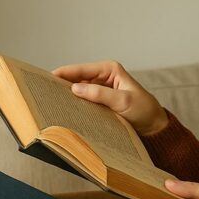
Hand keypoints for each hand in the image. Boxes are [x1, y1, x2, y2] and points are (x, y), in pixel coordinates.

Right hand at [51, 60, 169, 135]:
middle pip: (77, 79)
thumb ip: (99, 94)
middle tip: (44, 90)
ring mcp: (102, 90)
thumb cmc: (143, 111)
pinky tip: (65, 109)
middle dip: (63, 84)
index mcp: (110, 70)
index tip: (47, 77)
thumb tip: (75, 89)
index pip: (81, 70)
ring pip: (79, 91)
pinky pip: (84, 101)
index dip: (64, 73)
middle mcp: (104, 77)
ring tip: (50, 100)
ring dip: (68, 96)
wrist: (154, 128)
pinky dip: (75, 104)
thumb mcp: (123, 102)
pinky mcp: (101, 102)